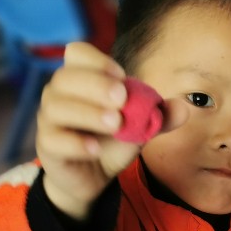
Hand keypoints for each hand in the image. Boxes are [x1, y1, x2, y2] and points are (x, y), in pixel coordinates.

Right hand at [36, 42, 185, 218]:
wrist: (93, 176)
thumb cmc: (112, 140)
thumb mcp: (139, 127)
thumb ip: (159, 116)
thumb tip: (183, 107)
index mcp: (81, 79)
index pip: (78, 54)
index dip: (98, 61)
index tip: (122, 77)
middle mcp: (59, 93)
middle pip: (66, 78)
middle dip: (96, 85)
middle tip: (122, 98)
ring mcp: (49, 119)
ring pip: (58, 108)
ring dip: (89, 113)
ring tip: (116, 123)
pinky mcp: (47, 146)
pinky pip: (54, 140)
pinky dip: (76, 143)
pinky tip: (95, 149)